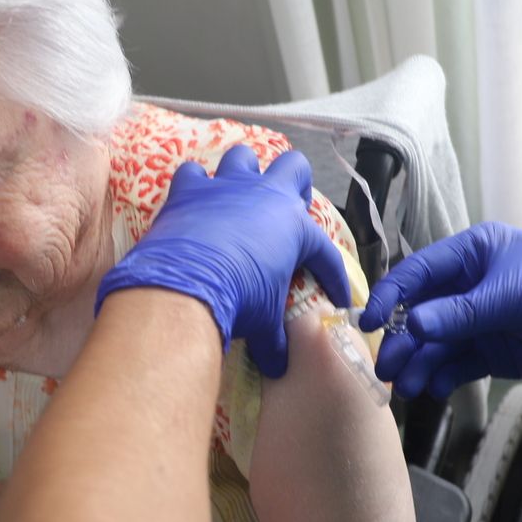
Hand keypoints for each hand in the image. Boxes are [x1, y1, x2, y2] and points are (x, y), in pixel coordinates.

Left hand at [97, 145, 350, 378]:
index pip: (324, 251)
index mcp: (293, 227)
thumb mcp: (263, 322)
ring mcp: (225, 187)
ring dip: (244, 173)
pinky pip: (192, 174)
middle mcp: (263, 196)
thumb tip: (278, 364)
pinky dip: (194, 187)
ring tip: (239, 195)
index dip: (333, 276)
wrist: (185, 285)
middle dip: (294, 184)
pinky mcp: (187, 191)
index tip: (336, 298)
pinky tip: (194, 204)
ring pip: (243, 157)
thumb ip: (273, 339)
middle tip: (288, 210)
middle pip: (294, 168)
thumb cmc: (238, 299)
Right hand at [360, 222, 521, 397]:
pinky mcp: (495, 351)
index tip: (367, 326)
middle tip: (385, 370)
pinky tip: (431, 391)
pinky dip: (442, 378)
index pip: (416, 274)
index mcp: (472, 254)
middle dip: (400, 342)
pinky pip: (457, 365)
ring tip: (406, 389)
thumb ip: (464, 313)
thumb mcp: (519, 295)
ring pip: (435, 344)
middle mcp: (470, 285)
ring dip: (418, 365)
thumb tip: (413, 326)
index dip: (389, 299)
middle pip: (419, 314)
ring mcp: (481, 320)